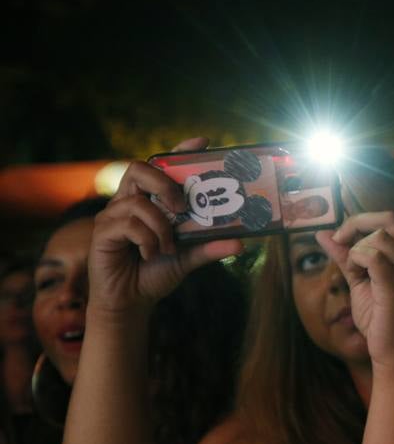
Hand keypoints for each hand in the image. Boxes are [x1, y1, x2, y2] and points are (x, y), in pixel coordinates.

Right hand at [89, 140, 241, 316]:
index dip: (178, 151)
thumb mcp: (188, 258)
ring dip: (160, 226)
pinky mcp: (102, 232)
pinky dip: (147, 240)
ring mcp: (112, 215)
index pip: (160, 167)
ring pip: (138, 202)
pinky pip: (129, 225)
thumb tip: (240, 243)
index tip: (202, 142)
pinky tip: (151, 254)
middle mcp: (128, 202)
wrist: (132, 301)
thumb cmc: (156, 272)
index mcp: (149, 200)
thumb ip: (210, 247)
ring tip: (168, 247)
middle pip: (139, 169)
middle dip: (164, 183)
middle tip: (183, 206)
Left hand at [317, 211, 393, 370]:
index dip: (362, 220)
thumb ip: (345, 256)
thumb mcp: (360, 281)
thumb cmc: (380, 320)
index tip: (341, 236)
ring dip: (356, 248)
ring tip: (353, 269)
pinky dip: (357, 259)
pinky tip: (355, 274)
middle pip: (390, 220)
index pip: (392, 220)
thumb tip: (323, 234)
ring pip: (379, 237)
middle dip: (357, 223)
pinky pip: (374, 258)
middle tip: (339, 240)